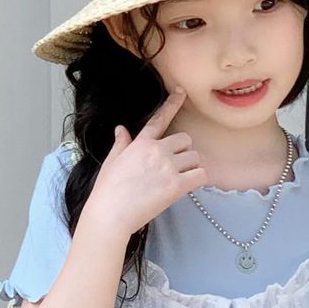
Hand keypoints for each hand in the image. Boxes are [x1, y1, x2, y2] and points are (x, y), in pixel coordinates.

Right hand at [84, 87, 206, 235]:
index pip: (159, 119)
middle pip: (185, 139)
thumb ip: (121, 144)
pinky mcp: (176, 185)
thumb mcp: (111, 162)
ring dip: (191, 167)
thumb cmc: (107, 191)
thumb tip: (121, 129)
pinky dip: (199, 180)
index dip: (172, 103)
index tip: (182, 92)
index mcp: (140, 143)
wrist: (110, 215)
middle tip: (175, 167)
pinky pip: (201, 175)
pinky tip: (190, 186)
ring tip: (179, 180)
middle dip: (183, 152)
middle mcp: (156, 150)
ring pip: (195, 157)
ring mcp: (168, 167)